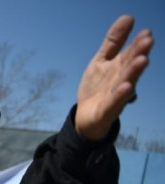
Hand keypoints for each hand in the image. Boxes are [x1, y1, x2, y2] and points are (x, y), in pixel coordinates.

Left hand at [76, 15, 153, 140]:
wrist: (86, 116)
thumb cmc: (96, 87)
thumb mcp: (101, 61)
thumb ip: (113, 42)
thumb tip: (128, 17)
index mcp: (119, 68)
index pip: (129, 54)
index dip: (137, 44)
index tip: (146, 32)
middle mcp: (121, 80)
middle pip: (130, 66)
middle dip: (138, 54)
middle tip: (148, 41)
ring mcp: (115, 96)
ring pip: (126, 82)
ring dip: (134, 72)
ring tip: (142, 60)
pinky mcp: (107, 110)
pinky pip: (115, 102)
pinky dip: (121, 95)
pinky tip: (128, 87)